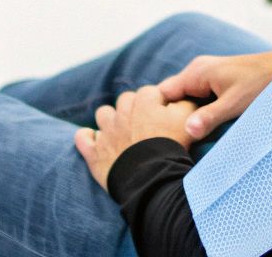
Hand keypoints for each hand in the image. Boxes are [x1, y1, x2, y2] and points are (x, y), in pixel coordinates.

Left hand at [73, 86, 198, 189]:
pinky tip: (95, 141)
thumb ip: (185, 102)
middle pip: (126, 100)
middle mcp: (122, 112)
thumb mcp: (188, 118)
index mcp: (144, 101)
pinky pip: (83, 138)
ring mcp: (106, 132)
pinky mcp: (95, 152)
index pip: (150, 92)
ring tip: (123, 132)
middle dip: (134, 108)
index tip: (166, 115)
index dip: (159, 103)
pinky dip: (88, 138)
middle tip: (146, 125)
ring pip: (103, 114)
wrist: (153, 178)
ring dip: (111, 120)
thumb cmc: (172, 145)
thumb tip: (180, 97)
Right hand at [156, 46, 271, 140]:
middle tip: (171, 142)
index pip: (161, 94)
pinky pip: (196, 99)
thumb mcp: (235, 103)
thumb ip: (210, 117)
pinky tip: (200, 129)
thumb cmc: (262, 82)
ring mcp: (206, 76)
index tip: (158, 136)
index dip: (157, 115)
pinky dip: (196, 113)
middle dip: (170, 118)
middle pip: (171, 98)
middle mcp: (197, 71)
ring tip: (184, 139)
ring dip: (184, 117)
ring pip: (184, 100)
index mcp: (196, 73)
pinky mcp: (215, 83)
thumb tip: (187, 131)